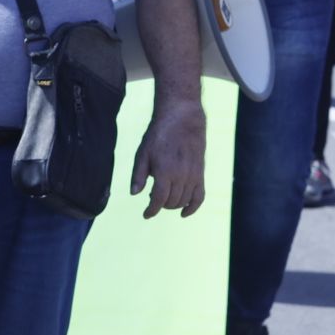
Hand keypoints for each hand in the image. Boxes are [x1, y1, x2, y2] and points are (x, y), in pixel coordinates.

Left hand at [131, 100, 205, 217]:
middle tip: (152, 198)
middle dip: (160, 205)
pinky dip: (193, 207)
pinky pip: (200, 196)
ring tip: (164, 197)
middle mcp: (180, 176)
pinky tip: (184, 212)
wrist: (182, 120)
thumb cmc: (158, 135)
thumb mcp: (142, 153)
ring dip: (173, 205)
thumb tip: (134, 194)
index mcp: (164, 171)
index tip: (146, 215)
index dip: (151, 210)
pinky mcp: (201, 173)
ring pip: (184, 201)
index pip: (158, 200)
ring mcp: (193, 175)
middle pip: (171, 202)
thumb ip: (138, 175)